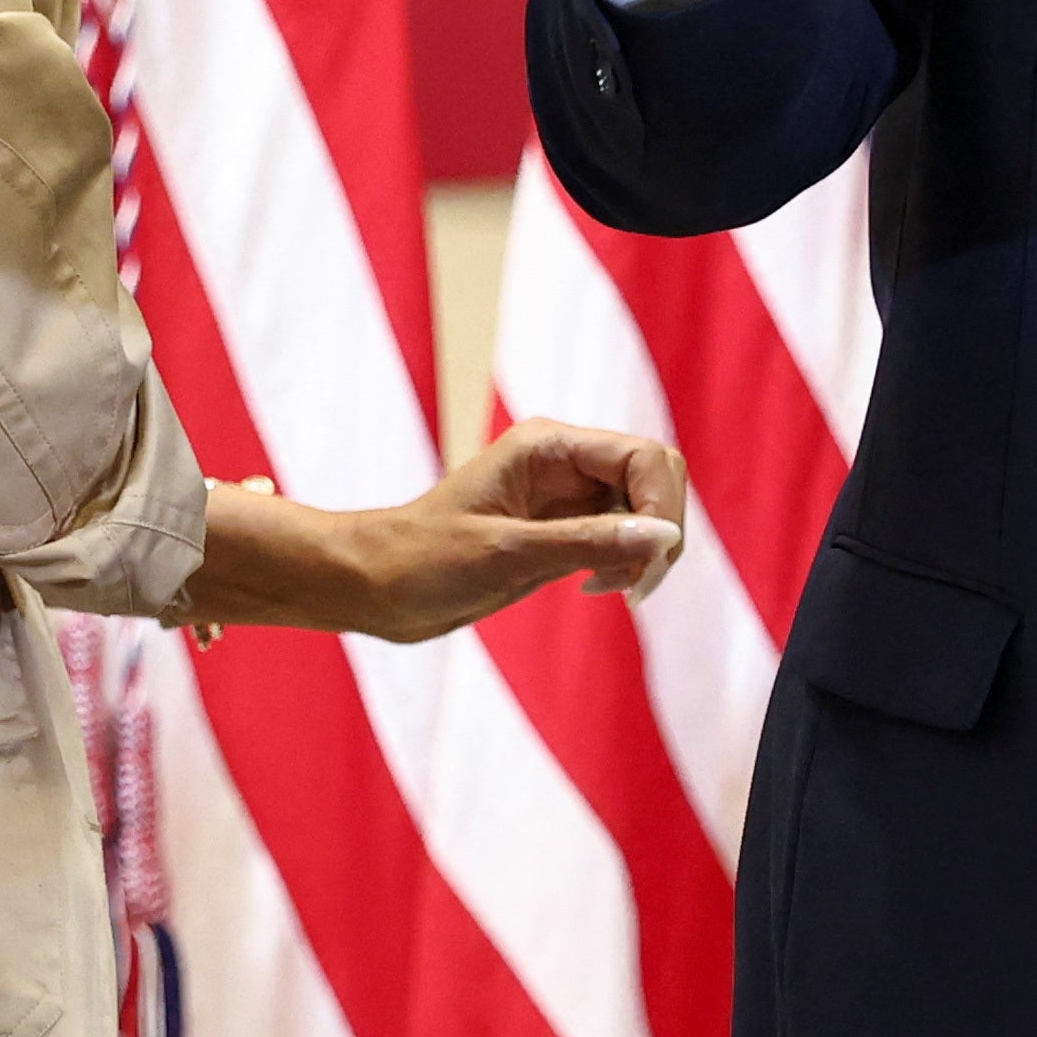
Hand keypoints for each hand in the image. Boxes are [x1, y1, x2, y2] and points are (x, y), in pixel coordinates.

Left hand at [192, 421, 689, 643]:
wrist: (373, 586)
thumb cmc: (421, 561)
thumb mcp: (506, 554)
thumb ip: (588, 542)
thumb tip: (663, 538)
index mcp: (548, 446)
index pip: (643, 457)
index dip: (660, 508)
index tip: (647, 566)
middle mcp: (565, 463)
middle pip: (655, 478)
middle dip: (661, 530)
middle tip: (636, 586)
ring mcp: (567, 496)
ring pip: (645, 509)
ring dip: (646, 552)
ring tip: (614, 590)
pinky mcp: (564, 530)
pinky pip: (623, 536)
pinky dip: (626, 563)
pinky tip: (596, 587)